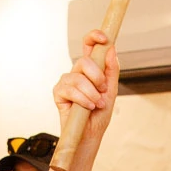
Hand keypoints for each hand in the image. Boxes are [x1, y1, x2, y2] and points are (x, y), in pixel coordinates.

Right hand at [52, 30, 120, 160]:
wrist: (90, 134)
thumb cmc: (99, 113)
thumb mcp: (111, 90)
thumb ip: (112, 70)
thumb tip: (111, 49)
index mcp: (90, 68)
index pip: (88, 45)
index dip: (94, 37)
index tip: (103, 37)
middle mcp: (77, 72)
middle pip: (84, 60)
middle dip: (97, 77)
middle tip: (102, 91)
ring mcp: (66, 81)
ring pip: (78, 77)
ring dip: (91, 93)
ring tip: (96, 104)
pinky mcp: (58, 92)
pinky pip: (70, 89)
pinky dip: (82, 99)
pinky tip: (87, 107)